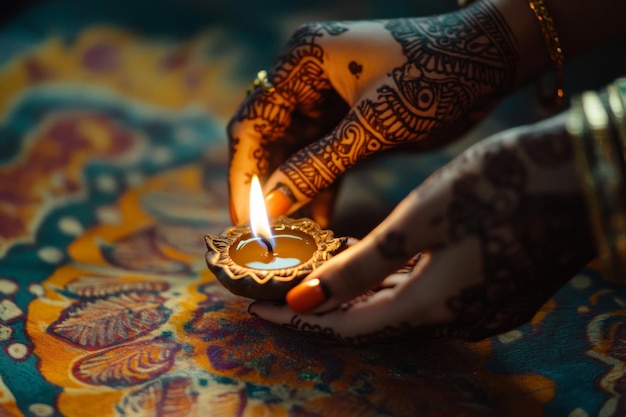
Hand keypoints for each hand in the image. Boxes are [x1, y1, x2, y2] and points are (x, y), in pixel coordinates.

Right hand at [227, 2, 519, 225]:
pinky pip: (323, 156)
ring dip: (294, 191)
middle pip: (269, 138)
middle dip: (267, 187)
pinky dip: (321, 186)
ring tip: (293, 236)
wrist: (492, 60)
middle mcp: (307, 75)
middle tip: (266, 235)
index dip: (244, 174)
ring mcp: (328, 96)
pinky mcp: (349, 116)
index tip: (243, 220)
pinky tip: (319, 222)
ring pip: (295, 152)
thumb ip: (317, 166)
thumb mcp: (373, 127)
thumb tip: (269, 206)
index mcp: (302, 60)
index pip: (253, 121)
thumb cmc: (436, 79)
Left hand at [248, 113, 595, 343]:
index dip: (300, 321)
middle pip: (371, 322)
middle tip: (278, 290)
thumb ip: (363, 265)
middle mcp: (456, 319)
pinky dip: (391, 285)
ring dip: (356, 295)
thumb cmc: (501, 186)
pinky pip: (426, 297)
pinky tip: (372, 267)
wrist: (583, 175)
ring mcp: (479, 307)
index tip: (258, 311)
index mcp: (433, 306)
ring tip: (314, 276)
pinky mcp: (493, 288)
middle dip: (322, 307)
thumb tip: (305, 298)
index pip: (347, 326)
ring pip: (399, 308)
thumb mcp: (421, 220)